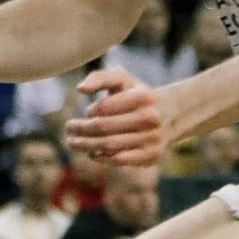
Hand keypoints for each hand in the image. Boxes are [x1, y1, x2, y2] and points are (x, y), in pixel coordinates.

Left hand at [65, 66, 180, 165]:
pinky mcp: (151, 156)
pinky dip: (101, 157)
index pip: (104, 107)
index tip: (87, 112)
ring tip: (72, 143)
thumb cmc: (135, 95)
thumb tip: (80, 89)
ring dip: (85, 145)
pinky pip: (120, 160)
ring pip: (109, 145)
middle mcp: (150, 118)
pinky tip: (91, 153)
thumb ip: (99, 78)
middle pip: (103, 127)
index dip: (91, 111)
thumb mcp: (122, 80)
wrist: (169, 114)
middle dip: (80, 129)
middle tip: (68, 129)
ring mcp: (152, 138)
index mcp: (142, 97)